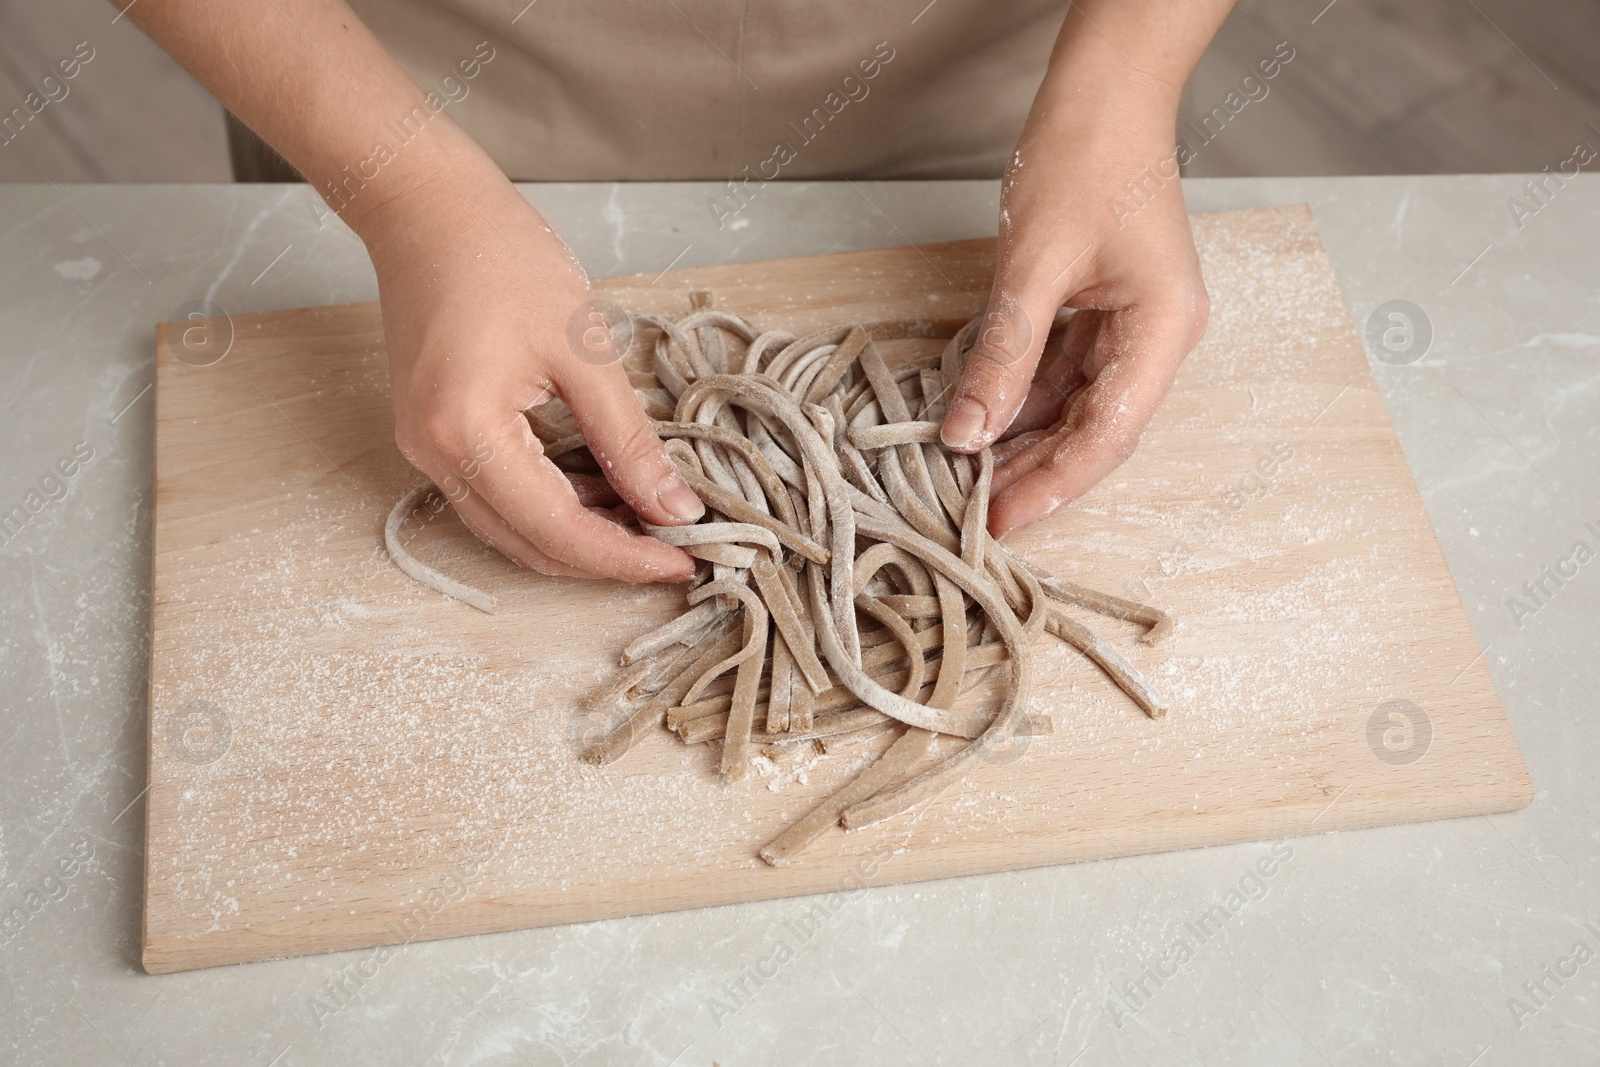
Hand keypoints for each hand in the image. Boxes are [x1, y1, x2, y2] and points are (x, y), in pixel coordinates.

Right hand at [360, 167, 703, 581]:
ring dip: (578, 535)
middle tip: (674, 547)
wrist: (427, 205)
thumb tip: (672, 507)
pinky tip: (600, 488)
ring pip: (510, 528)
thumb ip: (629, 441)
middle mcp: (434, 455)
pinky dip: (549, 504)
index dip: (626, 557)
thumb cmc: (500, 256)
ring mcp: (425, 448)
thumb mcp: (586, 351)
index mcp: (467, 434)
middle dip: (605, 557)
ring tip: (646, 518)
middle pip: (529, 546)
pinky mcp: (432, 433)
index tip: (686, 559)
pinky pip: (495, 495)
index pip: (558, 532)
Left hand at [939, 75, 1209, 536]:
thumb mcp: (1031, 264)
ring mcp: (1135, 324)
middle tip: (976, 513)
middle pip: (1096, 430)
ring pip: (1079, 406)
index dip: (1053, 485)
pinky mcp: (1107, 309)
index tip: (1002, 521)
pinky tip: (987, 420)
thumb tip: (965, 434)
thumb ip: (1002, 355)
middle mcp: (1158, 337)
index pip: (1108, 436)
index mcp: (1164, 330)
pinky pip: (1066, 372)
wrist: (1105, 90)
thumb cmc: (1084, 156)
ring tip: (973, 476)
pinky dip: (1026, 398)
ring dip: (1027, 440)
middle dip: (1036, 472)